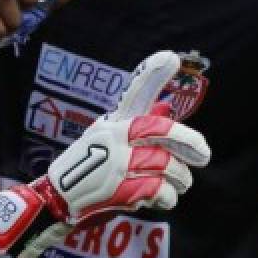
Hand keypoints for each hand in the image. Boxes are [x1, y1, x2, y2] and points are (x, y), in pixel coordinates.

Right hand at [0, 51, 211, 257]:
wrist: (55, 201)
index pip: (134, 94)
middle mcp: (112, 137)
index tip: (171, 56)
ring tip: (177, 185)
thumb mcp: (106, 142)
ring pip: (166, 165)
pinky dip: (166, 197)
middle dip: (188, 142)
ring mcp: (114, 162)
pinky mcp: (117, 188)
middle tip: (203, 156)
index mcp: (111, 124)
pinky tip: (159, 199)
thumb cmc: (86, 171)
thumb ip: (136, 129)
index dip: (153, 75)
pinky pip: (159, 190)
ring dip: (179, 180)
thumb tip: (164, 109)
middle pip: (160, 130)